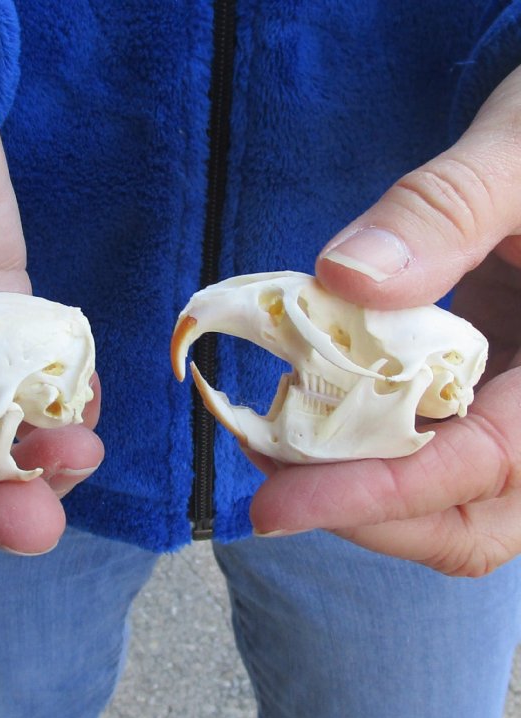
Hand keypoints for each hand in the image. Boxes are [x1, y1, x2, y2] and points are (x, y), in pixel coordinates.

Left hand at [249, 64, 520, 576]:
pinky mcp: (501, 395)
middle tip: (266, 483)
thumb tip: (339, 278)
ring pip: (457, 500)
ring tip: (276, 452)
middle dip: (363, 515)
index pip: (486, 467)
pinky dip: (377, 455)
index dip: (376, 497)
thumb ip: (443, 211)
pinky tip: (320, 420)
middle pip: (474, 521)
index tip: (273, 509)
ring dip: (363, 495)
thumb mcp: (520, 151)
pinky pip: (445, 455)